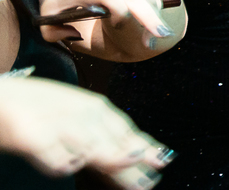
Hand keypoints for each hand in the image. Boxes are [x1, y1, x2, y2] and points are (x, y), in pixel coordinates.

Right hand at [0, 75, 174, 188]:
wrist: (2, 96)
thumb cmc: (42, 108)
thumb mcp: (79, 114)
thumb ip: (107, 134)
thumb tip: (142, 154)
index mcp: (96, 108)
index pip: (126, 130)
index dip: (145, 147)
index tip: (162, 162)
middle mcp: (81, 115)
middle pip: (112, 141)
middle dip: (132, 159)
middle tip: (149, 181)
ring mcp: (59, 124)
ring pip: (89, 143)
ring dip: (111, 156)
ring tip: (129, 163)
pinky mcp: (33, 136)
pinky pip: (51, 153)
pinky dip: (61, 161)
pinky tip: (70, 166)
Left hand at [40, 0, 174, 49]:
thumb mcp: (50, 7)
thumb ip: (51, 30)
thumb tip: (73, 36)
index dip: (118, 10)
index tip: (118, 25)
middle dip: (150, 17)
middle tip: (161, 37)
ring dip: (157, 16)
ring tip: (162, 35)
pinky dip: (156, 9)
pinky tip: (157, 25)